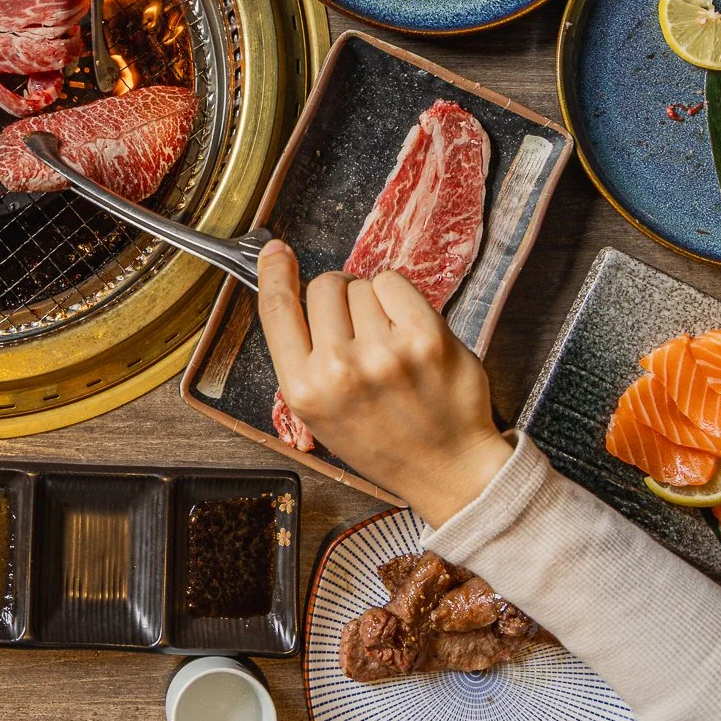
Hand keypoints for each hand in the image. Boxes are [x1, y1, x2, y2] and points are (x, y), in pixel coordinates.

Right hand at [257, 240, 512, 526]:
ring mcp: (384, 352)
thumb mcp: (320, 412)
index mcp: (304, 390)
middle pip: (324, 287)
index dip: (273, 273)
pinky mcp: (425, 337)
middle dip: (338, 298)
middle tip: (358, 330)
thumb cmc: (383, 439)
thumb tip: (286, 285)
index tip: (276, 251)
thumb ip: (302, 356)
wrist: (447, 468)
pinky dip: (399, 297)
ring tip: (387, 344)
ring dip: (372, 303)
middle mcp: (339, 370)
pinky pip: (394, 282)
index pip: (277, 310)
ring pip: (361, 285)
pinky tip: (406, 330)